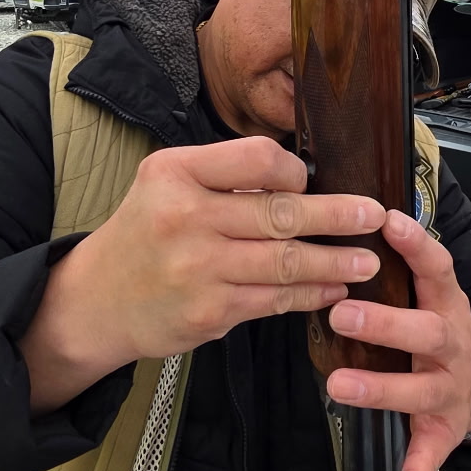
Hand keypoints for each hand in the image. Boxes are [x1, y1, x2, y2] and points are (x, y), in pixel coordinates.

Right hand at [21, 137, 383, 412]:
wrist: (95, 300)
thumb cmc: (143, 235)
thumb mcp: (165, 185)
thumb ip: (224, 177)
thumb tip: (300, 180)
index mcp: (176, 172)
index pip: (257, 158)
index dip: (293, 170)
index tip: (308, 181)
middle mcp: (185, 216)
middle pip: (280, 212)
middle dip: (337, 216)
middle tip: (374, 216)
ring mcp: (198, 268)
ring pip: (286, 262)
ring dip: (335, 262)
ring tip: (367, 261)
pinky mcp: (208, 312)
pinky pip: (274, 300)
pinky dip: (309, 295)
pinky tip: (332, 290)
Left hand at [324, 208, 470, 470]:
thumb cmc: (436, 329)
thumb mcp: (429, 294)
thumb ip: (404, 260)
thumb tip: (368, 208)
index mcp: (446, 305)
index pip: (436, 267)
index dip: (416, 243)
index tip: (388, 220)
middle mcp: (452, 343)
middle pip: (425, 330)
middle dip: (385, 320)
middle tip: (341, 310)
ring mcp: (449, 389)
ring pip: (420, 390)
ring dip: (381, 389)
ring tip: (340, 387)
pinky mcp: (443, 431)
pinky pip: (428, 457)